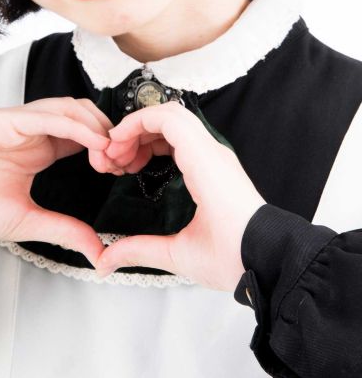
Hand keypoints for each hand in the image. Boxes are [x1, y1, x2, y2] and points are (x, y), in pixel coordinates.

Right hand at [0, 97, 118, 265]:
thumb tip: (98, 251)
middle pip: (82, 115)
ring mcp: (16, 124)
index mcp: (40, 150)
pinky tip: (93, 142)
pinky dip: (73, 124)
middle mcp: (31, 132)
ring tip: (109, 153)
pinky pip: (44, 115)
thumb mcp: (27, 221)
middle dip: (108, 133)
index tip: (121, 170)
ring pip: (67, 108)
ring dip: (95, 126)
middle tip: (120, 160)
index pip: (84, 136)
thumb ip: (65, 230)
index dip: (107, 148)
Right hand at [94, 101, 266, 291]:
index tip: (113, 143)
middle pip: (170, 117)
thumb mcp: (181, 255)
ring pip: (178, 127)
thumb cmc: (236, 255)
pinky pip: (186, 142)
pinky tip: (146, 166)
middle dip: (136, 130)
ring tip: (126, 164)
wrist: (271, 260)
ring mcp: (218, 159)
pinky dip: (161, 146)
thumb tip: (106, 258)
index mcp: (205, 167)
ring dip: (148, 138)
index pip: (168, 119)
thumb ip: (139, 251)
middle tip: (115, 156)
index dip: (135, 124)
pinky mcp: (218, 168)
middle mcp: (214, 155)